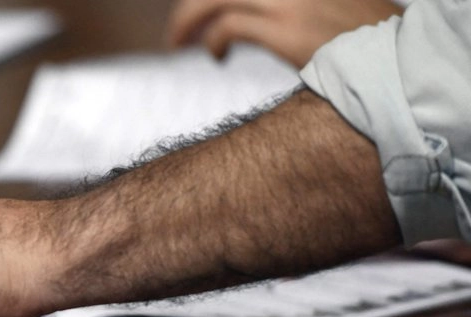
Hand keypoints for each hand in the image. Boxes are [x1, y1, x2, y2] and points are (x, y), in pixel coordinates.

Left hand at [166, 0, 398, 67]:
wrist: (393, 56)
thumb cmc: (361, 34)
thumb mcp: (323, 3)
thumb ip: (291, 3)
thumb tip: (262, 13)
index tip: (201, 11)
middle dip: (191, 6)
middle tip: (178, 32)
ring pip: (215, 0)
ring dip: (190, 21)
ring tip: (182, 43)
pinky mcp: (285, 28)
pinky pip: (228, 28)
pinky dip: (214, 42)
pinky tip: (217, 57)